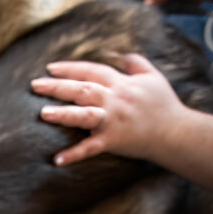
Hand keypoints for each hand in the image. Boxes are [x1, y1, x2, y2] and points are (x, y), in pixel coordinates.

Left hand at [31, 54, 188, 165]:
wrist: (177, 132)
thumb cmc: (164, 105)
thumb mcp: (153, 78)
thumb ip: (137, 63)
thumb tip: (123, 53)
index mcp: (121, 84)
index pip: (92, 71)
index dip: (71, 68)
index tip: (50, 68)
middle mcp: (115, 100)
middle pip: (82, 90)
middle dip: (58, 86)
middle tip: (35, 85)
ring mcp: (113, 121)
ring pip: (85, 115)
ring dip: (64, 114)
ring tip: (43, 113)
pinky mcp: (113, 140)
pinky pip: (91, 148)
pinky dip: (74, 155)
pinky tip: (57, 160)